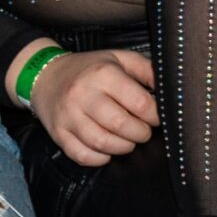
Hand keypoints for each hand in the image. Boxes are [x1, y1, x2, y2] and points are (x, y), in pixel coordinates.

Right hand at [30, 47, 158, 166]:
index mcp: (103, 74)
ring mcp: (68, 116)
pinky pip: (83, 156)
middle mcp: (83, 94)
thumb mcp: (119, 58)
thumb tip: (171, 90)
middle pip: (123, 126)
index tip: (154, 116)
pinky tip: (105, 148)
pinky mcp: (58, 133)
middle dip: (141, 133)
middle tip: (141, 129)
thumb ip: (148, 70)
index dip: (155, 116)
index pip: (141, 104)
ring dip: (123, 147)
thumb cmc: (89, 69)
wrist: (45, 75)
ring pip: (103, 144)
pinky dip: (100, 158)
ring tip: (126, 139)